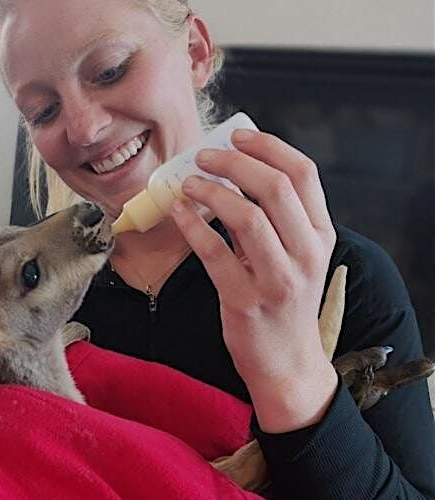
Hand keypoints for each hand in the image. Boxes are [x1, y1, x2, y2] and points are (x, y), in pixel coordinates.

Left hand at [171, 127, 338, 432]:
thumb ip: (278, 219)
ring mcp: (278, 279)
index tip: (239, 135)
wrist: (288, 364)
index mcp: (321, 235)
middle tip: (204, 155)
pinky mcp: (245, 301)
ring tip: (187, 182)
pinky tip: (177, 211)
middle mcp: (306, 254)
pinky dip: (192, 225)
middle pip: (275, 187)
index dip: (269, 147)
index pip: (304, 174)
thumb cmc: (284, 303)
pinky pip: (214, 254)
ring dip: (211, 192)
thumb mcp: (297, 257)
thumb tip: (237, 170)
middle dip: (235, 162)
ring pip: (248, 217)